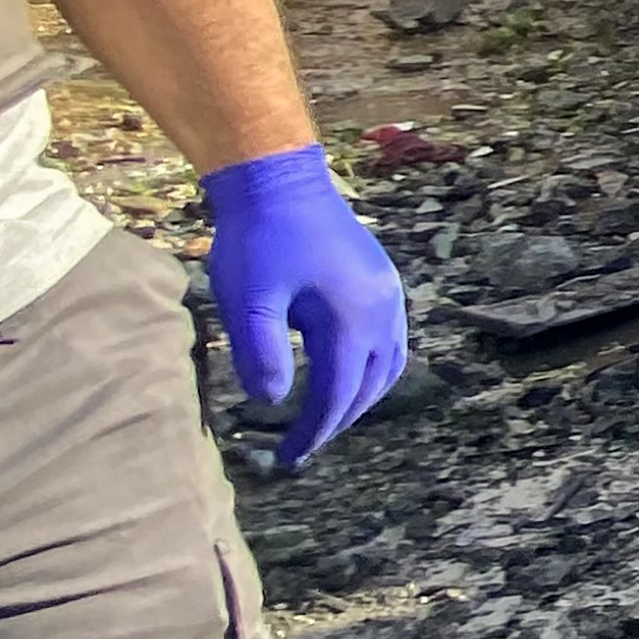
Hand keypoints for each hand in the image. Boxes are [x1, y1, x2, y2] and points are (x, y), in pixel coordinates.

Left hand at [200, 145, 410, 469]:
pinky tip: (345, 370)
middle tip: (302, 445)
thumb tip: (273, 403)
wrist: (278, 179)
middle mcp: (383, 309)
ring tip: (327, 417)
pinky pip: (389, 339)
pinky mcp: (380, 280)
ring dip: (361, 396)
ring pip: (388, 363)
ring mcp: (388, 292)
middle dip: (339, 420)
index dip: (313, 431)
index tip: (286, 459)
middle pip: (371, 383)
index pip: (338, 393)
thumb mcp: (249, 301)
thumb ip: (261, 355)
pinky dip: (370, 368)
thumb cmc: (258, 240)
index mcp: (353, 317)